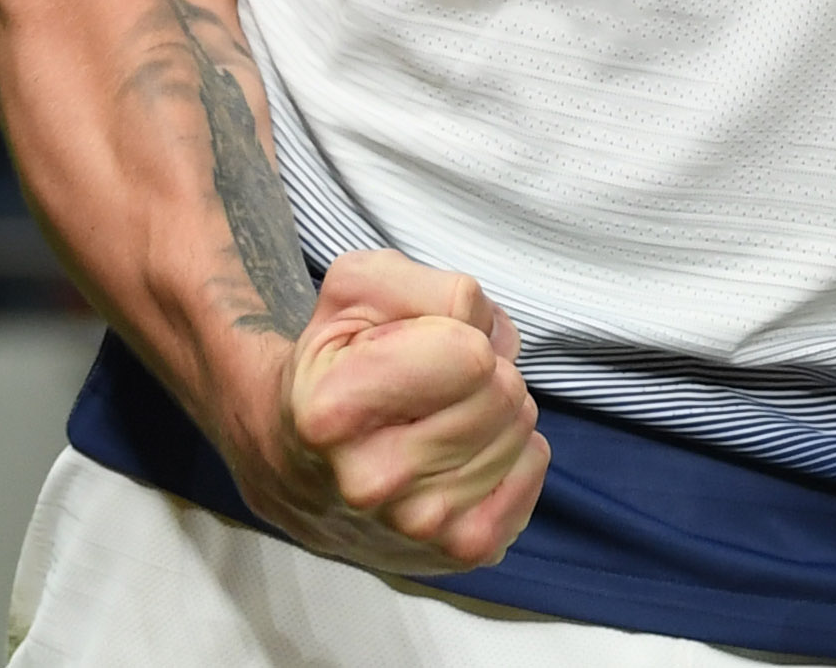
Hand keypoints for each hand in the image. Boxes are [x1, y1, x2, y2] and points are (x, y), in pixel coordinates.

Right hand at [236, 254, 547, 576]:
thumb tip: (494, 337)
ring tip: (440, 416)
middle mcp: (372, 482)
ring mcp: (418, 526)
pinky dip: (512, 448)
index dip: (456, 332)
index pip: (470, 355)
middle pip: (502, 392)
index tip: (416, 346)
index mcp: (335, 410)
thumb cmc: (337, 365)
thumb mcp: (358, 291)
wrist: (301, 460)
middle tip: (433, 383)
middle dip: (483, 370)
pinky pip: (534, 466)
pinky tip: (462, 451)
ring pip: (522, 429)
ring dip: (495, 411)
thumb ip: (431, 287)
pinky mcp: (459, 549)